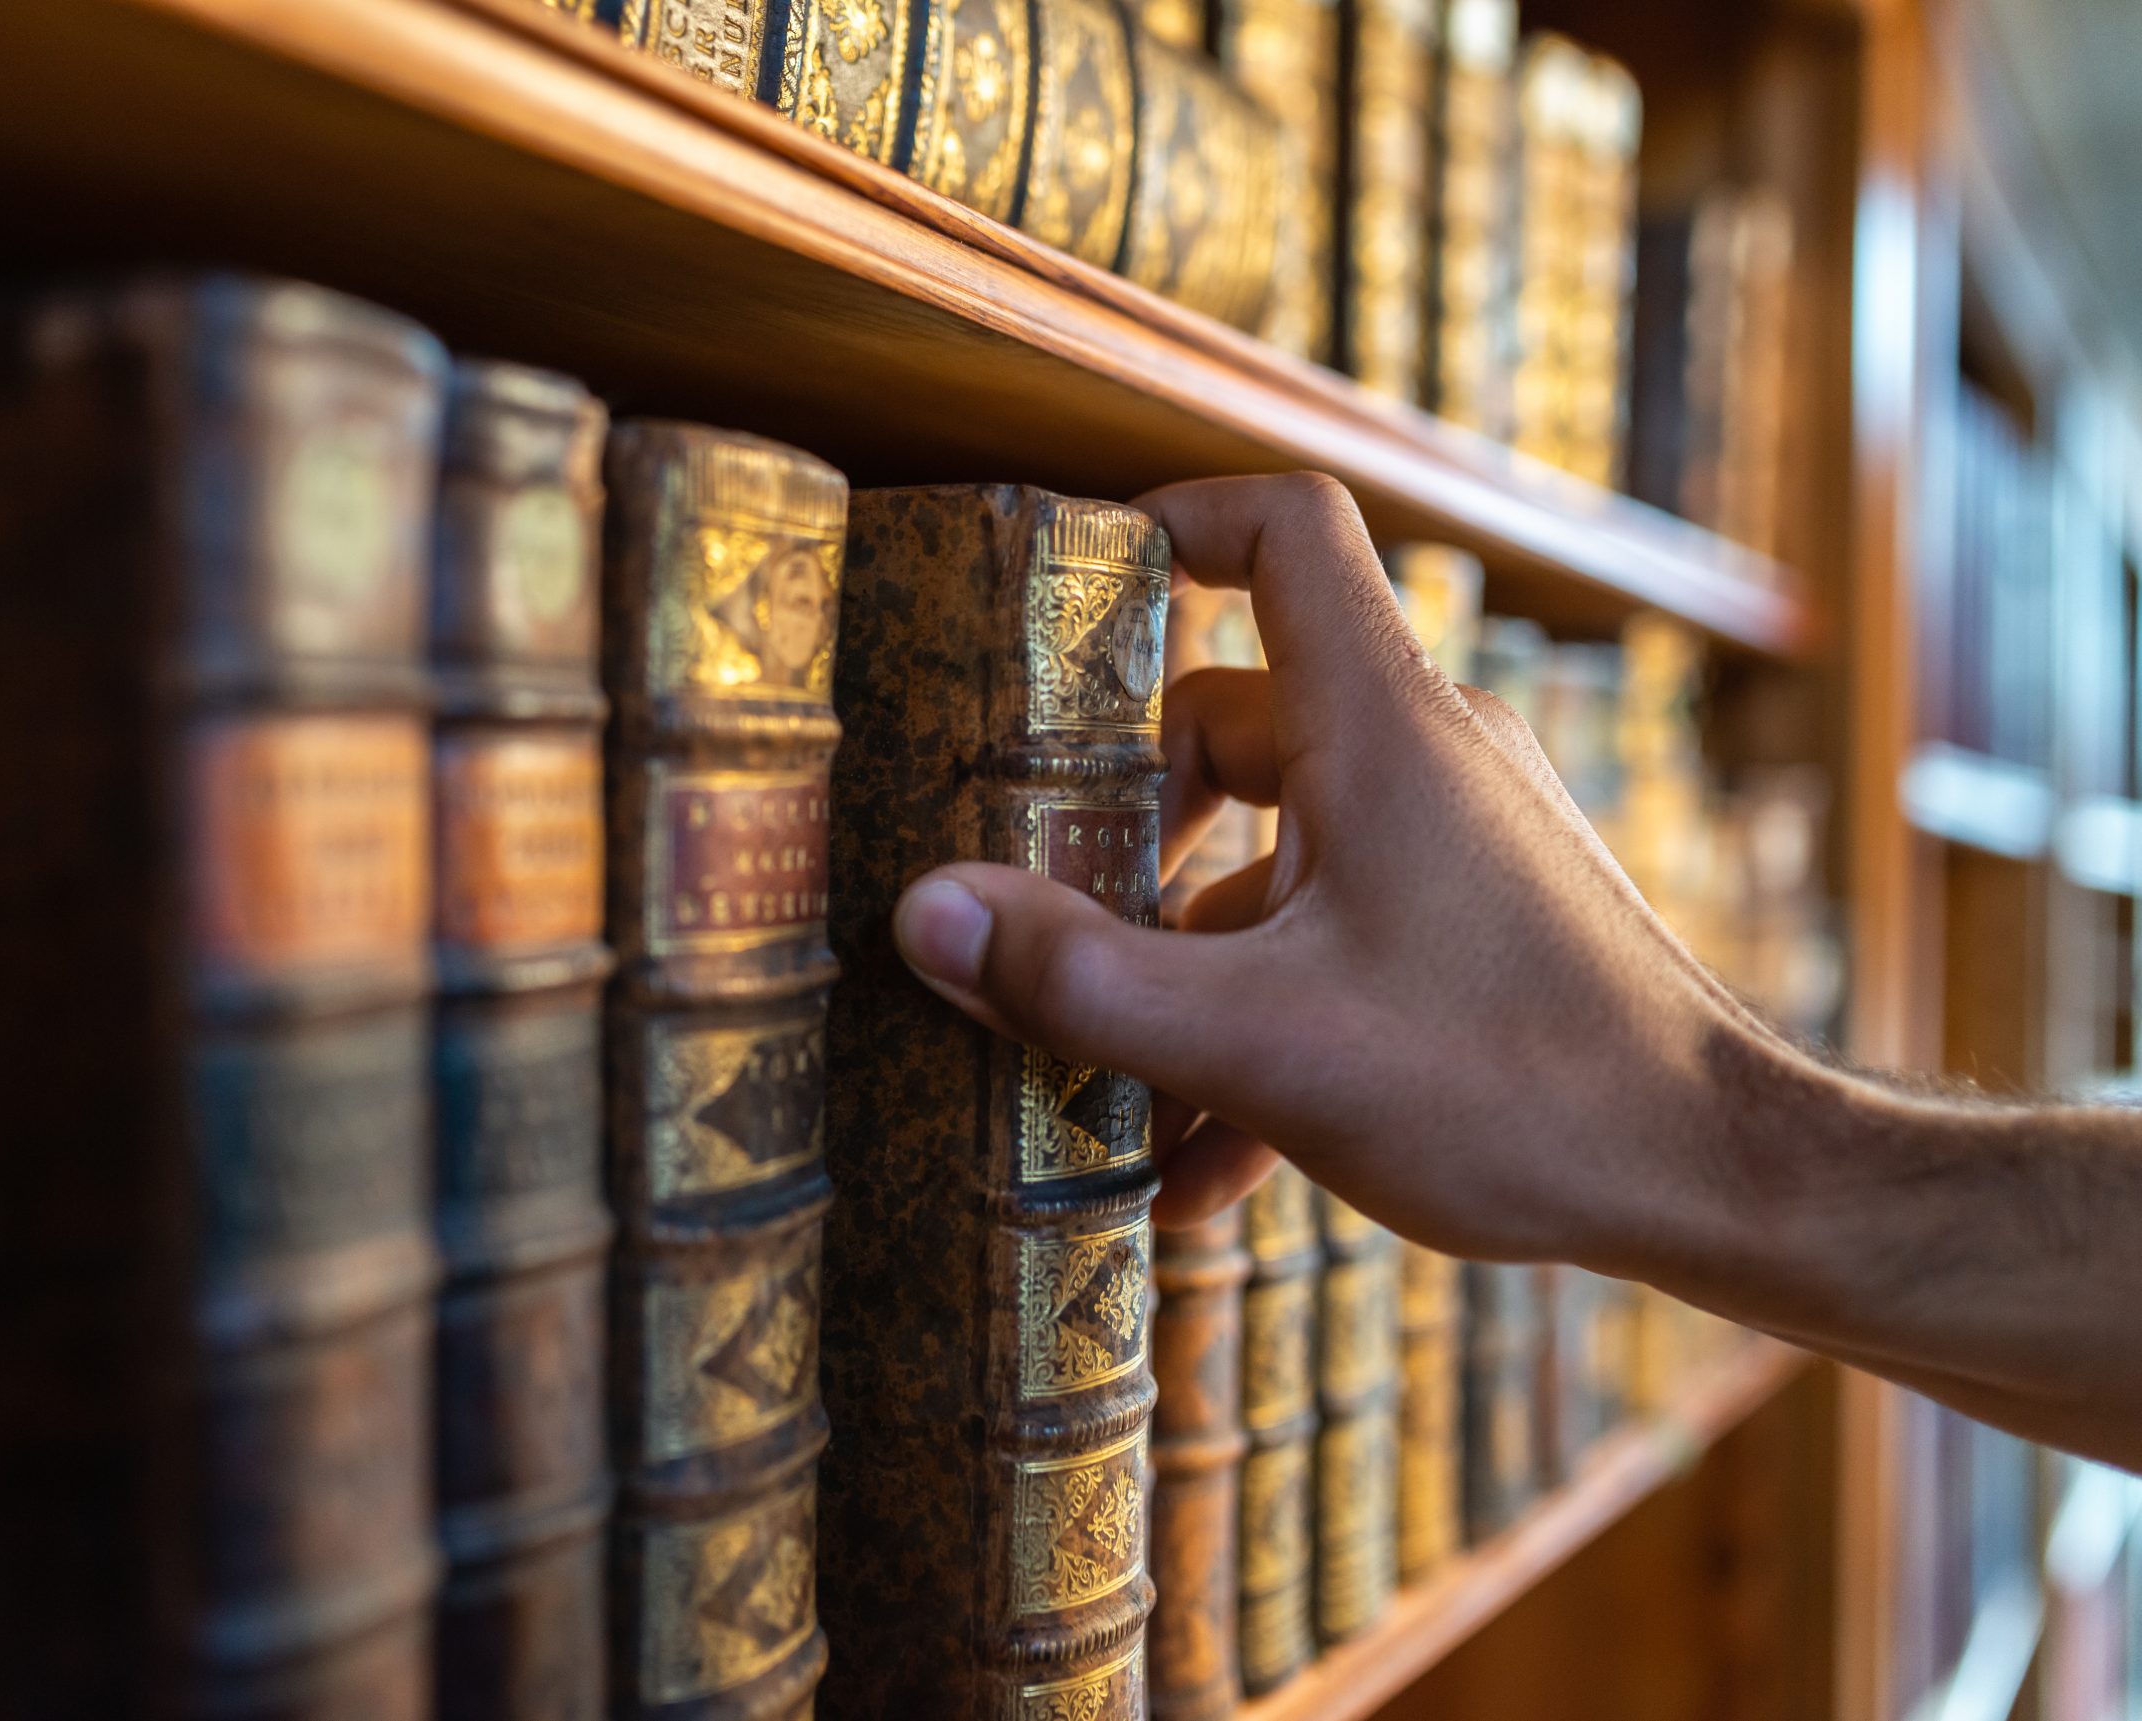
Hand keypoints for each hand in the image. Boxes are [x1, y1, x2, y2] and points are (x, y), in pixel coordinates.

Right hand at [890, 474, 1795, 1278]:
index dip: (1175, 519)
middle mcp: (1424, 756)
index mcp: (1380, 724)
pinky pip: (1336, 936)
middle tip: (1043, 911)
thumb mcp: (1263, 1040)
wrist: (1723, 1180)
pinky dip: (1262, 1016)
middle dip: (1123, 824)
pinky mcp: (1479, 926)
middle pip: (1234, 717)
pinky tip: (1202, 1164)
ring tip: (1105, 1085)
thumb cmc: (1518, 1087)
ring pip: (1276, 854)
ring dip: (1182, 959)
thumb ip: (1081, 979)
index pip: (1286, 527)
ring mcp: (1458, 843)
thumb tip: (923, 916)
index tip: (1076, 588)